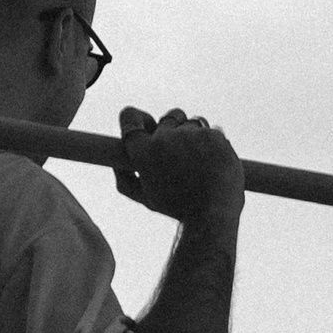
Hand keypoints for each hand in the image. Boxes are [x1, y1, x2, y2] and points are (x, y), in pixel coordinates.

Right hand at [115, 107, 244, 228]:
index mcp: (142, 151)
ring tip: (201, 161)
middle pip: (169, 117)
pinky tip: (216, 162)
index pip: (130, 116)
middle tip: (183, 150)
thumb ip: (126, 181)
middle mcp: (164, 138)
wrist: (213, 216)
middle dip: (176, 129)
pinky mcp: (213, 135)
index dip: (137, 119)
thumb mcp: (146, 199)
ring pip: (194, 123)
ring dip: (196, 136)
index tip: (146, 124)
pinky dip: (215, 144)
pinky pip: (213, 131)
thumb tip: (116, 163)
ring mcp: (190, 134)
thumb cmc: (179, 209)